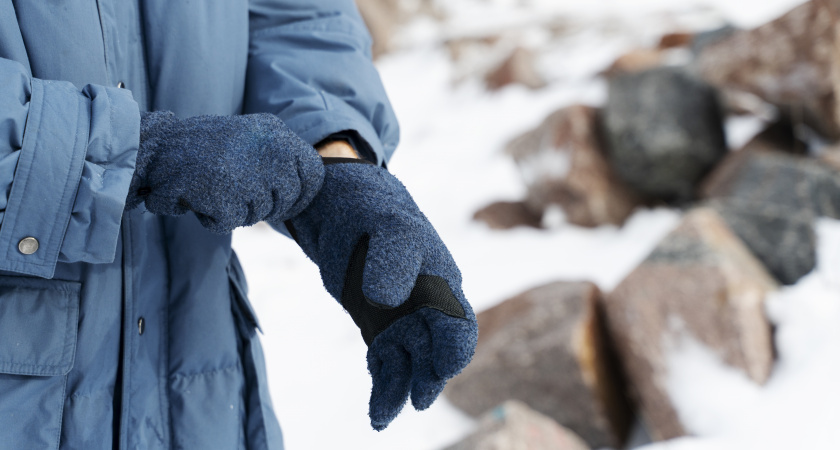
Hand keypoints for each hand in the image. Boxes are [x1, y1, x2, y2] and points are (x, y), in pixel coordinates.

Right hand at [127, 111, 323, 233]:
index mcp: (274, 131)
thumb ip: (272, 157)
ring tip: (211, 187)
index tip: (286, 200)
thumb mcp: (245, 137)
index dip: (301, 192)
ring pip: (260, 212)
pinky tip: (199, 198)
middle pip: (289, 197)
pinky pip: (231, 220)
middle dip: (266, 205)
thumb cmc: (198, 145)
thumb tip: (298, 189)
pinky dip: (213, 216)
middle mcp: (269, 149)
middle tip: (236, 193)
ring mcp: (249, 173)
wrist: (152, 146)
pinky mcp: (228, 195)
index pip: (313, 172)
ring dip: (236, 209)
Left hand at [281, 159, 477, 430]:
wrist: (341, 209)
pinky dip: (384, 389)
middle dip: (429, 378)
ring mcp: (403, 320)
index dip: (455, 346)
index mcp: (441, 281)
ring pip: (412, 365)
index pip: (459, 322)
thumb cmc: (372, 211)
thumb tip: (388, 300)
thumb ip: (391, 259)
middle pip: (438, 353)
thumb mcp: (385, 226)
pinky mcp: (379, 331)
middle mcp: (428, 306)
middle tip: (414, 400)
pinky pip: (388, 367)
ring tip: (382, 415)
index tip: (443, 367)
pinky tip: (377, 412)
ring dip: (402, 390)